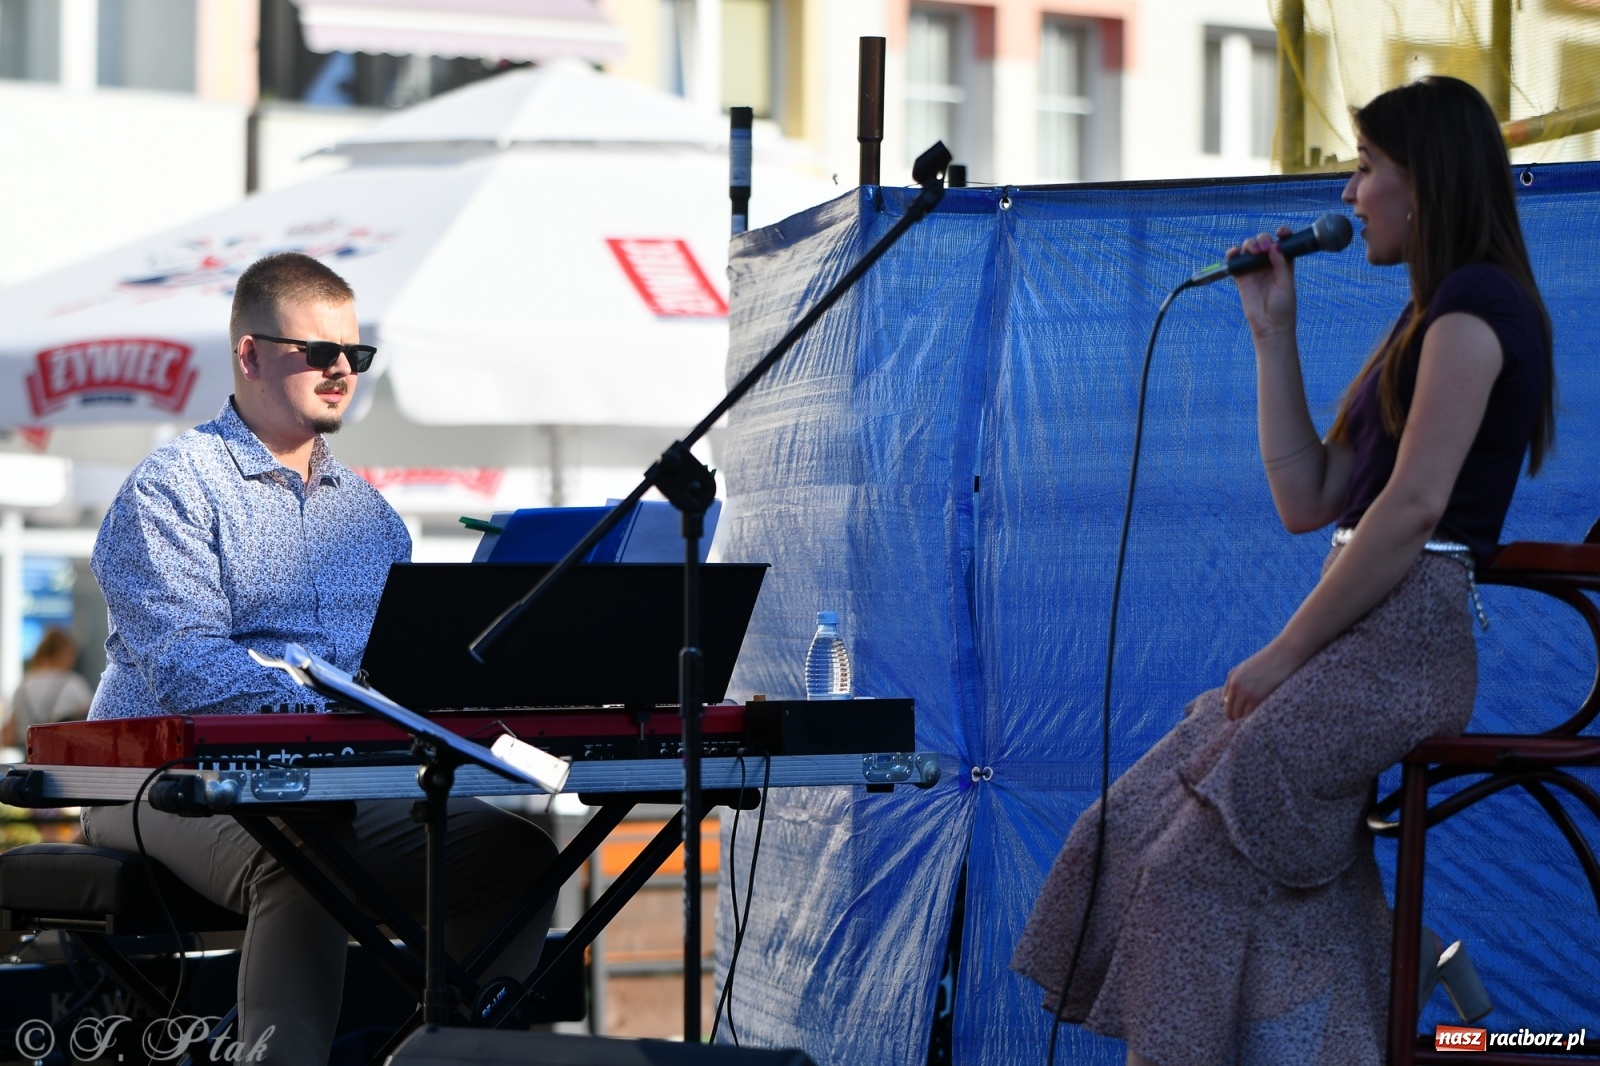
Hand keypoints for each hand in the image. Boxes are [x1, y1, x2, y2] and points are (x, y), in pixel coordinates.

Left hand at [1222, 638, 1304, 720]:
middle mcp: (1234, 684)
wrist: (1284, 654)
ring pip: (1238, 714)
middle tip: (1242, 724)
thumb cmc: (1270, 661)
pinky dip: (1252, 718)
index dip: (1231, 708)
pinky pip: (1249, 714)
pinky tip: (1258, 718)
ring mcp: (1244, 691)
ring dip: (1244, 718)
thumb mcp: (1249, 668)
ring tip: (1252, 722)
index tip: (1238, 714)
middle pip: (1229, 709)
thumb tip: (1233, 701)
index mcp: (1231, 676)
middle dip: (1235, 717)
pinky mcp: (1256, 697)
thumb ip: (1240, 680)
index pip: (1225, 700)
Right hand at [1230, 225, 1296, 342]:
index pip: (1283, 243)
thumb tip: (1275, 246)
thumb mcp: (1286, 284)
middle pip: (1264, 242)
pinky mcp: (1241, 277)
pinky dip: (1233, 254)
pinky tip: (1235, 252)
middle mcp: (1269, 264)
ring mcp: (1254, 269)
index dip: (1282, 234)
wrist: (1270, 326)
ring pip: (1250, 248)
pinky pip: (1235, 261)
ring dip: (1250, 244)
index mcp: (1284, 263)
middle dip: (1263, 239)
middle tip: (1264, 248)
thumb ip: (1281, 265)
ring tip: (1253, 251)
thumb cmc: (1283, 307)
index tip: (1281, 232)